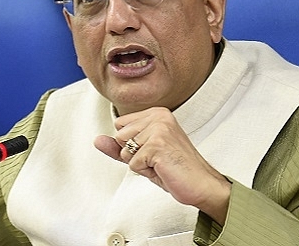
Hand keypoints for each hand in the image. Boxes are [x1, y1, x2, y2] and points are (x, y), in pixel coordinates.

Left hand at [94, 107, 230, 224]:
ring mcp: (159, 129)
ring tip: (161, 163)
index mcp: (157, 112)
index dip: (131, 144)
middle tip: (158, 159)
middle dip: (134, 154)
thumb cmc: (175, 169)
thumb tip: (97, 140)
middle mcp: (158, 116)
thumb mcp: (142, 155)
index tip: (153, 150)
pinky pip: (133, 163)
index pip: (120, 125)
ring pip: (125, 150)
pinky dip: (146, 172)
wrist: (201, 184)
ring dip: (140, 163)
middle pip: (120, 136)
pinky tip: (163, 169)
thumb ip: (119, 146)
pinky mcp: (157, 145)